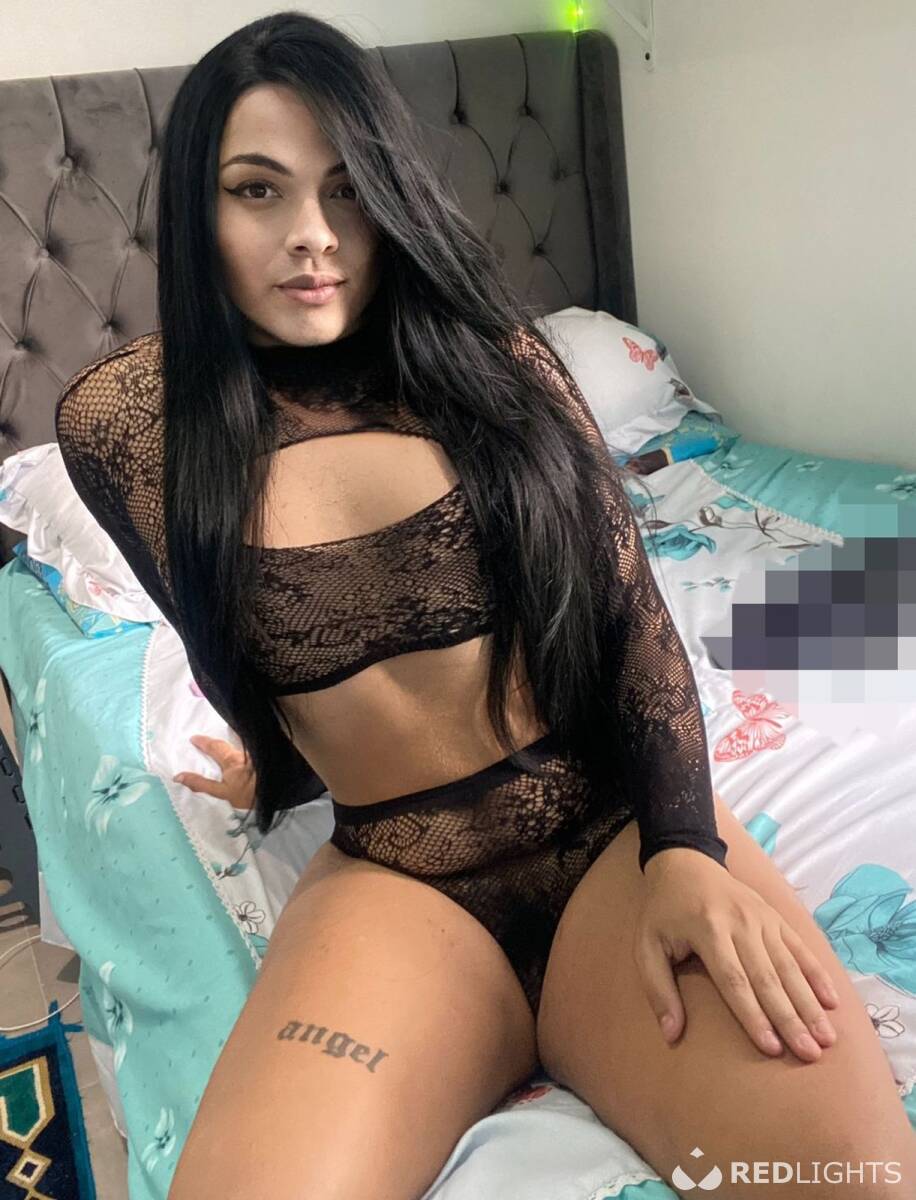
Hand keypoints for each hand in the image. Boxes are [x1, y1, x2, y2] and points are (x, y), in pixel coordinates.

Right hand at [172, 735, 255, 810]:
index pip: (214, 746)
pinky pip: (246, 750)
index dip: (203, 742)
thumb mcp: (221, 793)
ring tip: (217, 747)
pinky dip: (238, 750)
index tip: (193, 739)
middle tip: (203, 741)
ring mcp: (253, 756)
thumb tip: (179, 776)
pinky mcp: (260, 760)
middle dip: (214, 742)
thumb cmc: (247, 796)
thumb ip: (200, 784)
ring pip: (237, 746)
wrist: (274, 796)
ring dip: (227, 745)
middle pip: (226, 744)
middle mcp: (242, 754)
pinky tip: (237, 754)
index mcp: (231, 759)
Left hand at [634, 848, 840, 1061]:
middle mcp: (740, 923)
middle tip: (810, 1054)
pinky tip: (832, 1000)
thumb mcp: (646, 945)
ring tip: (826, 1038)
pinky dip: (817, 974)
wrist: (685, 862)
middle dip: (790, 1018)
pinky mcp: (775, 916)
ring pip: (790, 966)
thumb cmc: (663, 911)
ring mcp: (762, 918)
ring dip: (810, 1003)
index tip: (771, 1048)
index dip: (753, 1016)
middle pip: (768, 978)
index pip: (734, 981)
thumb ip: (658, 989)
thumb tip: (671, 1034)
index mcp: (708, 931)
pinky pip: (800, 947)